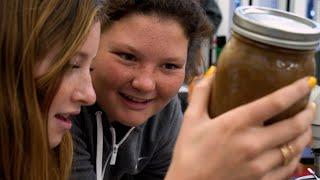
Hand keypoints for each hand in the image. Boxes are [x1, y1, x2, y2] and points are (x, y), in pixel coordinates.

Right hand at [166, 72, 315, 179]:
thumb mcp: (191, 119)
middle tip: (310, 104)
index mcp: (235, 124)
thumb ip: (202, 94)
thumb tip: (212, 73)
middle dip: (307, 112)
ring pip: (294, 148)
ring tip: (305, 125)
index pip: (275, 103)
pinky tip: (294, 150)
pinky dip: (295, 156)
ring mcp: (259, 165)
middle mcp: (252, 144)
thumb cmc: (188, 153)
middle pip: (293, 125)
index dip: (296, 90)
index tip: (307, 82)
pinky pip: (288, 169)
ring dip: (305, 134)